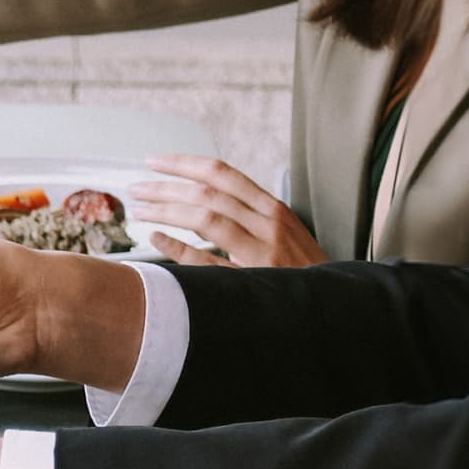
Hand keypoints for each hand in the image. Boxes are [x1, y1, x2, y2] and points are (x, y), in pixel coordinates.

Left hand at [129, 154, 326, 267]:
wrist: (332, 306)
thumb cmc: (300, 269)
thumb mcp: (280, 232)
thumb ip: (245, 214)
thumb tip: (197, 198)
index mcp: (272, 208)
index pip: (223, 174)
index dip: (184, 164)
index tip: (153, 161)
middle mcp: (268, 224)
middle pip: (207, 193)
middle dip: (165, 187)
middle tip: (135, 189)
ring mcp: (262, 253)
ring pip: (206, 219)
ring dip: (167, 211)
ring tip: (139, 210)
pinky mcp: (253, 282)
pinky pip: (207, 261)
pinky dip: (178, 248)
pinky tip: (156, 240)